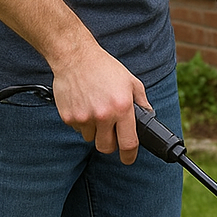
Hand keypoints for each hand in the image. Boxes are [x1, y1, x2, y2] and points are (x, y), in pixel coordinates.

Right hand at [50, 43, 148, 164]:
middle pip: (106, 148)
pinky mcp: (68, 116)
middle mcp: (103, 115)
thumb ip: (142, 102)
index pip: (128, 143)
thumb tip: (148, 116)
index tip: (128, 159)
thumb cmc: (104, 68)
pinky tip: (84, 105)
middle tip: (111, 132)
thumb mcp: (131, 82)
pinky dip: (82, 122)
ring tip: (96, 110)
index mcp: (122, 108)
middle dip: (111, 144)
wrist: (75, 57)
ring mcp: (84, 117)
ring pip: (91, 139)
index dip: (129, 156)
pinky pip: (78, 129)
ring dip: (95, 131)